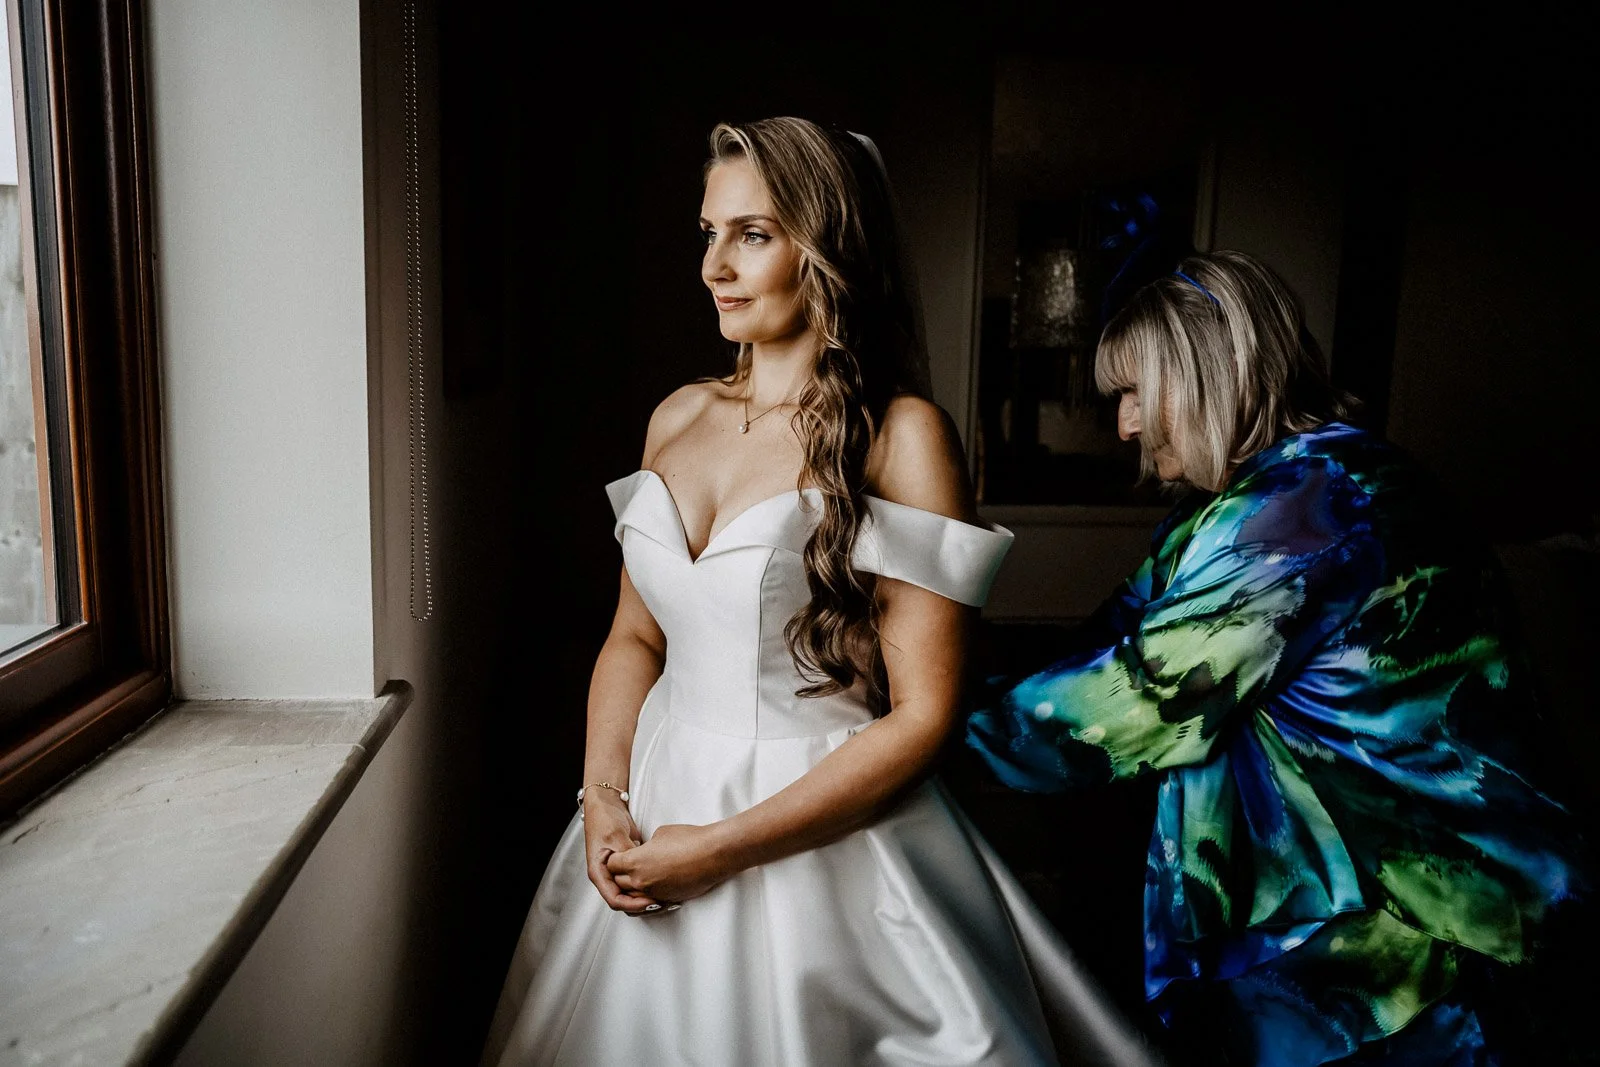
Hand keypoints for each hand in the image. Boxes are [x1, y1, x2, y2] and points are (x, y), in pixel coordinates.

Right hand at [582, 792, 657, 913]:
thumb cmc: (604, 818)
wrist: (606, 805)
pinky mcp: (629, 867)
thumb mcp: (615, 836)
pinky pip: (639, 883)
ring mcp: (618, 873)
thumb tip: (640, 868)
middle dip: (644, 905)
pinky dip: (650, 886)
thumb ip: (627, 854)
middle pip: (625, 902)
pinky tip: (665, 885)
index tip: (651, 901)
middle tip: (664, 902)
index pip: (615, 900)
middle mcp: (607, 877)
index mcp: (599, 873)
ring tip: (668, 897)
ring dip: (648, 897)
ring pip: (633, 894)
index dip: (634, 904)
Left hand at [605, 823, 730, 905]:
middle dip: (619, 874)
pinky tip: (652, 885)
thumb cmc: (688, 839)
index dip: (613, 858)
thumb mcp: (660, 834)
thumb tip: (645, 853)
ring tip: (637, 877)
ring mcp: (654, 893)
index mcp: (634, 862)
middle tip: (625, 865)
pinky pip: (649, 901)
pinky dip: (647, 895)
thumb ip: (646, 847)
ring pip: (632, 897)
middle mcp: (640, 881)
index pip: (610, 865)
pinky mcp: (668, 899)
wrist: (712, 854)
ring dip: (632, 888)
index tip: (618, 854)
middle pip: (618, 883)